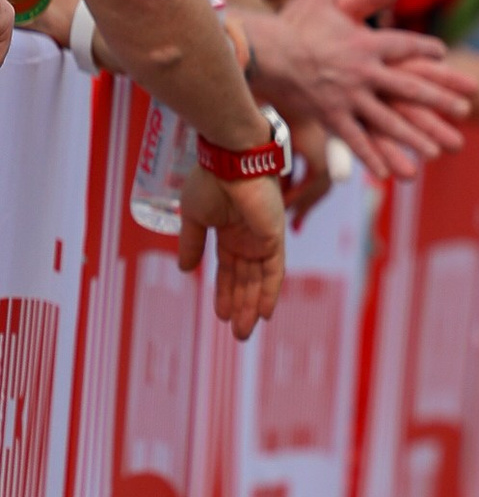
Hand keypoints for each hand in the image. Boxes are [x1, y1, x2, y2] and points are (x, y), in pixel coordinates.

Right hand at [177, 167, 287, 338]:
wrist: (230, 162)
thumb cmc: (209, 182)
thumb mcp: (194, 218)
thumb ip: (192, 244)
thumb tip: (186, 271)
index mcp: (228, 232)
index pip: (228, 269)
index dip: (224, 291)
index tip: (219, 314)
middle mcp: (247, 238)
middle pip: (245, 280)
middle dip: (239, 306)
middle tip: (236, 334)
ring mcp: (262, 239)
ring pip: (258, 281)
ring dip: (251, 306)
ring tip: (243, 332)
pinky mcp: (274, 238)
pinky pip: (274, 272)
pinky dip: (269, 293)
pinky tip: (263, 313)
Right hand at [257, 0, 474, 182]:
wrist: (263, 50)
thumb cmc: (291, 21)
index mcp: (367, 42)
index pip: (406, 45)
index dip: (425, 49)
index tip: (442, 55)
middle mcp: (365, 71)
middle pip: (410, 87)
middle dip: (439, 100)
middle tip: (463, 110)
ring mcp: (350, 96)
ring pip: (390, 121)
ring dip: (415, 137)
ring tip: (438, 150)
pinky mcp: (331, 116)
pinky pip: (357, 140)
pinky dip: (374, 157)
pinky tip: (391, 173)